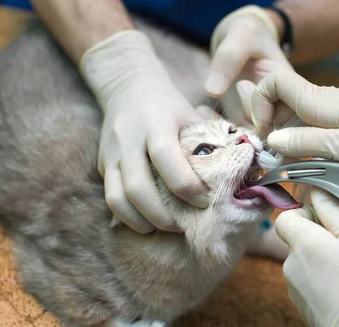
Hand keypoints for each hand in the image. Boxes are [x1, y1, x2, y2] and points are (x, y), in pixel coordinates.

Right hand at [81, 30, 207, 232]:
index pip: (166, 157)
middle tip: (182, 226)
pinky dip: (128, 216)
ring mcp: (111, 153)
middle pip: (137, 187)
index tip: (204, 201)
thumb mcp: (192, 116)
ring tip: (163, 228)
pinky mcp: (102, 165)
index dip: (186, 185)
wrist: (127, 86)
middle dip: (161, 215)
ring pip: (117, 198)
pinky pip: (110, 198)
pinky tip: (146, 222)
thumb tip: (236, 179)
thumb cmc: (170, 107)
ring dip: (141, 221)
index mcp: (156, 122)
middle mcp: (129, 138)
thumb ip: (209, 144)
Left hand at [205, 5, 292, 127]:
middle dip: (241, 129)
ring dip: (223, 131)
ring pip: (247, 141)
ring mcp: (261, 120)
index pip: (284, 116)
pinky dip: (215, 129)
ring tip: (203, 110)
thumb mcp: (242, 34)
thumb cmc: (249, 33)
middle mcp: (279, 110)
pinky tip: (202, 111)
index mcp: (291, 90)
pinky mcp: (243, 123)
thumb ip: (230, 58)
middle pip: (266, 136)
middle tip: (217, 108)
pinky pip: (232, 137)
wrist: (241, 39)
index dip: (265, 114)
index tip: (243, 90)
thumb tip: (213, 91)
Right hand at [251, 69, 338, 197]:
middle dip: (268, 128)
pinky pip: (310, 126)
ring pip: (293, 117)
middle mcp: (322, 100)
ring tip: (289, 167)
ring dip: (285, 139)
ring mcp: (332, 109)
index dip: (259, 105)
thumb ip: (308, 143)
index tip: (264, 136)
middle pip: (278, 103)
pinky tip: (310, 163)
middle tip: (272, 160)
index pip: (273, 84)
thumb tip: (272, 139)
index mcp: (320, 102)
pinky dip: (302, 143)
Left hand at [276, 188, 338, 326]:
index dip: (311, 211)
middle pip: (313, 238)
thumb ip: (335, 211)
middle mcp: (293, 266)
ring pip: (327, 261)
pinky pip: (329, 282)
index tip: (338, 216)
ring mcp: (300, 290)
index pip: (289, 215)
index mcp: (301, 245)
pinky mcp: (311, 308)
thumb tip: (317, 190)